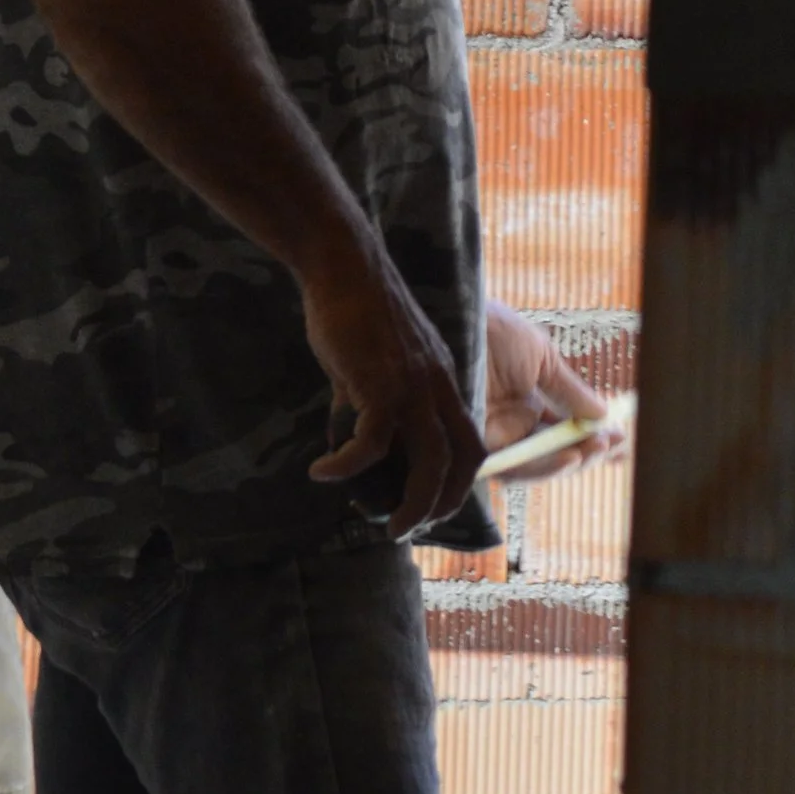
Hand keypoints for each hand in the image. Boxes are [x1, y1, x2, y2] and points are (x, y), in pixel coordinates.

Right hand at [305, 235, 484, 540]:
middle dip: (440, 506)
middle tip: (407, 529)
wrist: (343, 264)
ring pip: (429, 463)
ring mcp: (412, 385)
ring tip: (383, 525)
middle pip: (462, 462)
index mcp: (444, 382)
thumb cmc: (356, 307)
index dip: (459, 484)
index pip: (472, 445)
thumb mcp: (382, 358)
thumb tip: (358, 435)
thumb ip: (379, 395)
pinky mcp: (378, 382)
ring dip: (411, 505)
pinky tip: (322, 472)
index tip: (431, 508)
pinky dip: (348, 466)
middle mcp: (437, 387)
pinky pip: (371, 443)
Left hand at [484, 297, 621, 468]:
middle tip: (617, 447)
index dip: (594, 439)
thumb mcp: (541, 357)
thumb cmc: (491, 330)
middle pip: (554, 453)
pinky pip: (515, 467)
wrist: (454, 321)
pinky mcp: (477, 449)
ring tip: (598, 448)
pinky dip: (545, 466)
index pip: (564, 431)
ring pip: (538, 466)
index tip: (624, 440)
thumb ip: (569, 390)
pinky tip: (570, 456)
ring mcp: (495, 438)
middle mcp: (511, 425)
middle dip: (588, 454)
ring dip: (572, 461)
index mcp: (526, 402)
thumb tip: (604, 414)